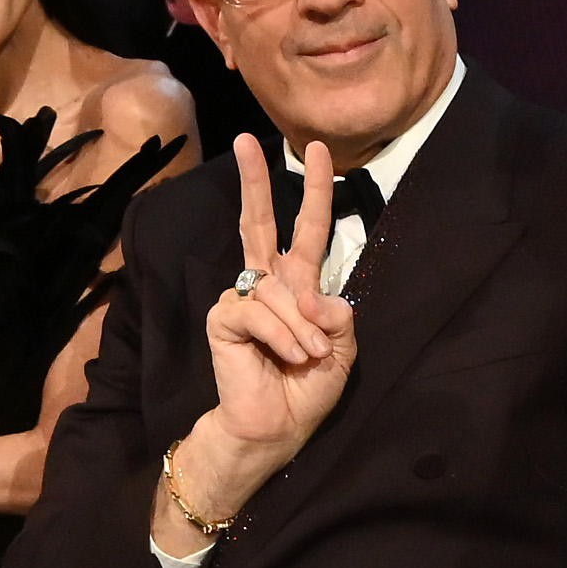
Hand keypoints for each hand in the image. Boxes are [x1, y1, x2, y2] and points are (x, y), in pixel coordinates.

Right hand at [189, 135, 359, 495]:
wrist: (275, 428)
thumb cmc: (306, 391)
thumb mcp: (342, 353)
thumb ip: (339, 319)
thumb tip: (319, 296)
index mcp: (297, 285)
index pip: (306, 229)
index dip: (313, 190)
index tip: (316, 150)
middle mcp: (266, 283)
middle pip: (259, 221)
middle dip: (254, 180)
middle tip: (247, 139)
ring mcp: (241, 297)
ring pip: (281, 291)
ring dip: (304, 330)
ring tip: (307, 359)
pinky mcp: (224, 317)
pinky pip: (259, 312)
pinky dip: (282, 337)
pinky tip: (285, 359)